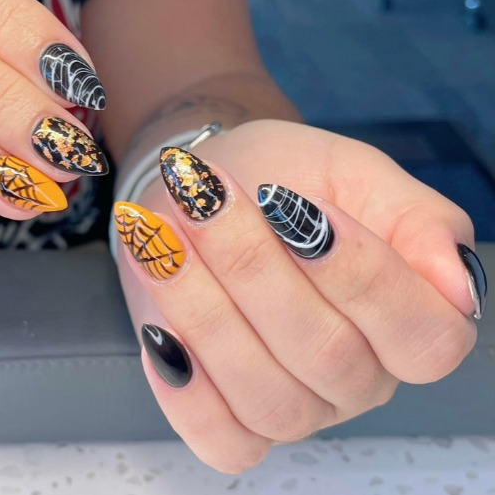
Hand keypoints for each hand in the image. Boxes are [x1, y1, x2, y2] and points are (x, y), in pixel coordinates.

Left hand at [114, 119, 484, 472]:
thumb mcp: (355, 173)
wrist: (206, 189)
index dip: (360, 274)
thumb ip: (415, 219)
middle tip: (206, 199)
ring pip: (267, 394)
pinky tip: (158, 329)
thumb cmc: (284, 177)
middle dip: (255, 267)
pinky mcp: (232, 419)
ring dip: (204, 310)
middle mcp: (359, 378)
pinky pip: (223, 442)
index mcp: (408, 322)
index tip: (293, 203)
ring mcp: (298, 408)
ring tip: (165, 240)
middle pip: (327, 354)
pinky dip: (186, 392)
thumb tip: (458, 284)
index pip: (423, 337)